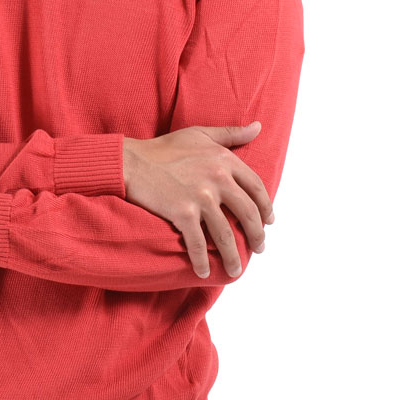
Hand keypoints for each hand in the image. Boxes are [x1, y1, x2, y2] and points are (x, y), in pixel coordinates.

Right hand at [122, 122, 273, 277]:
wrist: (132, 162)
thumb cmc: (163, 148)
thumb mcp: (200, 134)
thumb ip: (231, 133)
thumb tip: (258, 127)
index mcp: (225, 160)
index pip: (256, 187)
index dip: (266, 207)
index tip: (268, 221)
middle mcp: (218, 179)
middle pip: (247, 213)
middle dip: (257, 235)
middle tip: (259, 248)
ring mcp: (201, 198)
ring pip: (226, 234)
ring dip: (234, 257)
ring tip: (236, 270)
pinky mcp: (183, 213)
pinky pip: (198, 243)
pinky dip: (202, 261)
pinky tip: (204, 272)